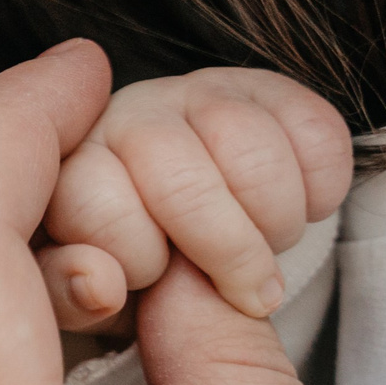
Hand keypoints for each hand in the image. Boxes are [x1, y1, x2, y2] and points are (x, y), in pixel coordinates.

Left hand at [36, 69, 351, 330]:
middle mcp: (121, 117)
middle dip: (223, 249)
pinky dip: (321, 187)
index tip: (152, 278)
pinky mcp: (269, 89)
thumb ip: (69, 294)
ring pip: (250, 148)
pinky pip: (315, 130)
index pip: (94, 206)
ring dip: (273, 219)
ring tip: (264, 246)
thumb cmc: (126, 274)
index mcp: (64, 165)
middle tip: (240, 288)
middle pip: (182, 180)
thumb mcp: (81, 295)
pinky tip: (301, 208)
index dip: (135, 256)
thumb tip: (101, 283)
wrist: (194, 238)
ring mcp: (195, 94)